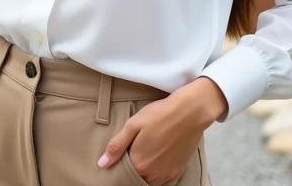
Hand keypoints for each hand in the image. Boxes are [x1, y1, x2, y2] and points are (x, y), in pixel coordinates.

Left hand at [97, 78, 225, 184]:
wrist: (189, 112)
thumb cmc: (159, 115)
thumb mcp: (132, 126)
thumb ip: (117, 146)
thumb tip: (102, 164)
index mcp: (140, 164)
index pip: (123, 173)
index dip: (120, 165)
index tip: (121, 154)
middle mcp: (154, 174)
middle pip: (138, 178)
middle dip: (133, 169)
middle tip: (133, 152)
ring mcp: (168, 174)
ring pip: (151, 181)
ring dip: (145, 173)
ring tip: (144, 154)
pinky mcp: (178, 171)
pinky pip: (163, 179)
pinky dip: (157, 173)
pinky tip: (156, 158)